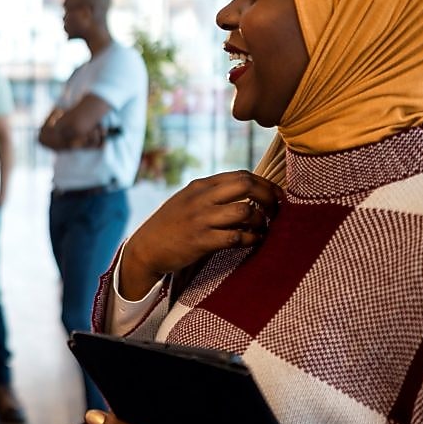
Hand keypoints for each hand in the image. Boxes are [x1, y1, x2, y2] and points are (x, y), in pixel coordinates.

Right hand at [119, 170, 281, 299]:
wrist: (146, 248)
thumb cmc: (171, 224)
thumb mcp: (188, 200)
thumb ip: (212, 193)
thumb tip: (247, 190)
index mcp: (200, 185)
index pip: (241, 175)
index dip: (265, 185)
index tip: (277, 196)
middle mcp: (202, 198)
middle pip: (247, 186)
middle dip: (268, 197)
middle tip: (275, 211)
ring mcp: (201, 219)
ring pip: (245, 211)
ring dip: (261, 221)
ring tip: (262, 229)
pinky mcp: (202, 241)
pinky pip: (237, 237)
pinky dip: (251, 239)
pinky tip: (252, 241)